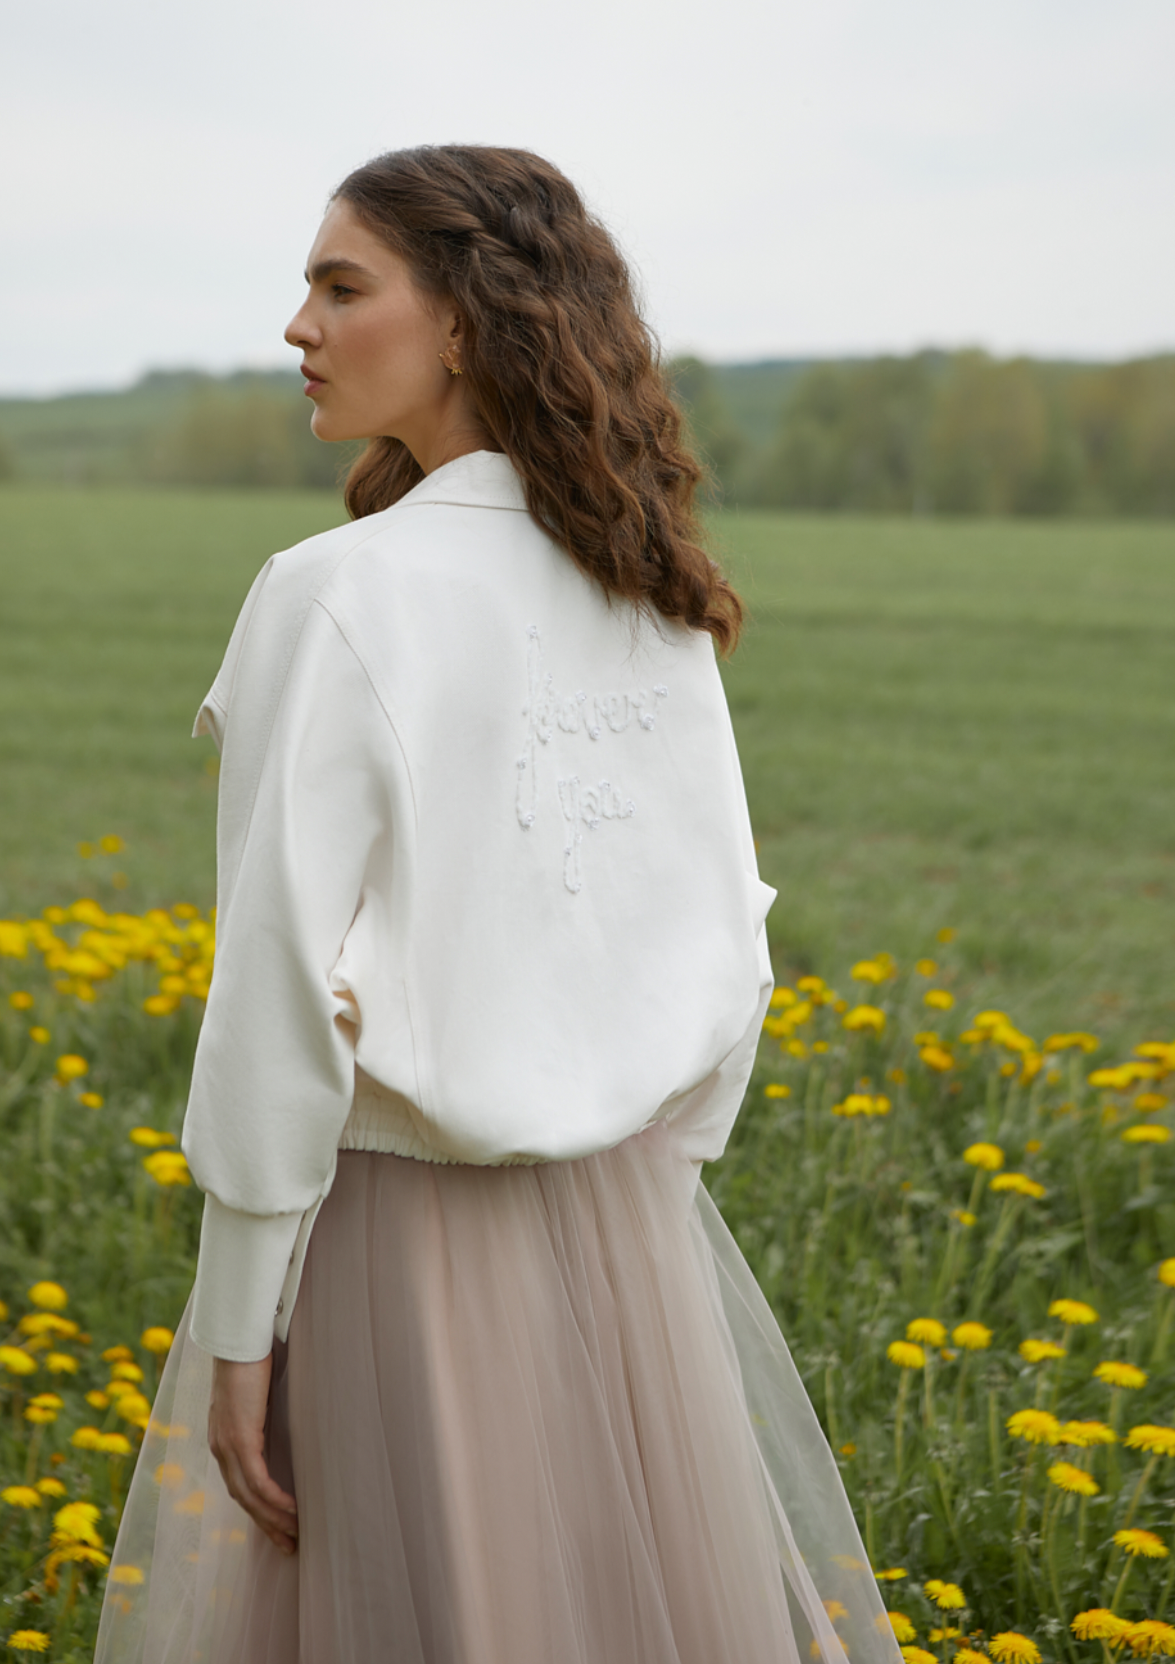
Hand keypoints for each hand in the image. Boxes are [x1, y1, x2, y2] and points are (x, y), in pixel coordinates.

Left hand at [208, 1353, 297, 1554]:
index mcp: (223, 1440)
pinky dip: (274, 1499)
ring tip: (296, 1534)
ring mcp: (228, 1446)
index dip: (258, 1508)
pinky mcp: (240, 1440)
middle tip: (289, 1545)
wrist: (238, 1341)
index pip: (240, 1485)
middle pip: (243, 1499)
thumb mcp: (258, 1395)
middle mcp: (221, 1449)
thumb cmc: (251, 1359)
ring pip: (250, 1496)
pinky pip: (258, 1481)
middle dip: (267, 1525)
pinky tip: (292, 1510)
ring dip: (273, 1519)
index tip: (277, 1526)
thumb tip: (282, 1421)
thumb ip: (263, 1413)